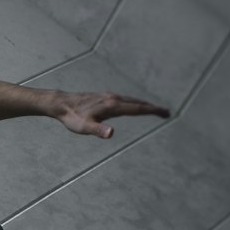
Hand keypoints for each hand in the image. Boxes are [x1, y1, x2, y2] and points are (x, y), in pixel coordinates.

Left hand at [55, 90, 169, 139]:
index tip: (165, 113)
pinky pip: (125, 100)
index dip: (153, 110)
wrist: (62, 104)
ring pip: (132, 100)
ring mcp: (110, 97)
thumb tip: (111, 133)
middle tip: (167, 113)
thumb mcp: (84, 127)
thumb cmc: (72, 118)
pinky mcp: (105, 97)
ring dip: (145, 105)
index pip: (137, 108)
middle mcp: (114, 98)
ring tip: (154, 110)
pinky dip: (135, 103)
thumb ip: (98, 130)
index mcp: (113, 106)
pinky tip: (133, 107)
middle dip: (153, 108)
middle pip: (138, 103)